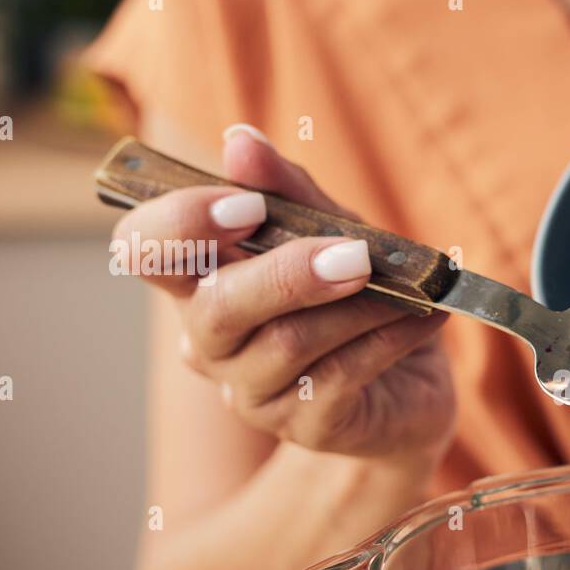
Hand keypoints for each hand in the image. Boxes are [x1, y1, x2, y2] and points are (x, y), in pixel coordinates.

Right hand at [111, 124, 454, 460]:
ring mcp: (252, 393)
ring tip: (411, 286)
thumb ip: (290, 193)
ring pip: (288, 343)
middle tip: (355, 251)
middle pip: (216, 309)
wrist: (412, 386)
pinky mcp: (305, 427)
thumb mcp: (333, 232)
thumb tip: (241, 142)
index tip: (246, 203)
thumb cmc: (358, 297)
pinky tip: (425, 318)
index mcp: (199, 282)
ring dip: (359, 306)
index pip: (143, 251)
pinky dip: (389, 339)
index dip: (180, 225)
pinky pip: (339, 377)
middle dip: (287, 273)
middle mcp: (210, 343)